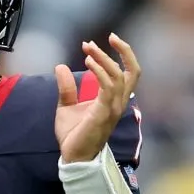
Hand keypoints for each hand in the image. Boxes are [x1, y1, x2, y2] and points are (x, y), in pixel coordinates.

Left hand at [54, 33, 140, 162]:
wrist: (72, 157)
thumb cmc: (73, 134)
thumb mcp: (66, 106)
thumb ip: (67, 87)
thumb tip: (60, 66)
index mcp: (114, 99)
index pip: (129, 73)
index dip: (123, 54)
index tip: (106, 40)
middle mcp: (118, 102)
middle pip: (133, 71)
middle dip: (124, 51)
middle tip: (109, 37)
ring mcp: (113, 108)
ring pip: (118, 76)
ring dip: (104, 58)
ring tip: (88, 48)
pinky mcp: (103, 113)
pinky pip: (108, 88)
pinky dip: (100, 71)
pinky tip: (88, 61)